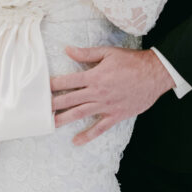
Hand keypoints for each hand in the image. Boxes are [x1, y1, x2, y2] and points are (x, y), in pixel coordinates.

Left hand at [50, 46, 173, 144]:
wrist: (154, 74)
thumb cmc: (131, 61)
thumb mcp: (108, 53)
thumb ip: (87, 54)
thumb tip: (67, 50)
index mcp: (94, 76)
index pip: (68, 81)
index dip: (53, 85)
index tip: (40, 89)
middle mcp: (97, 93)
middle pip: (70, 99)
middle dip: (53, 105)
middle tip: (38, 111)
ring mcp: (106, 106)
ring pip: (81, 114)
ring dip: (64, 120)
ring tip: (50, 125)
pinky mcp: (116, 115)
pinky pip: (100, 128)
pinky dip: (88, 135)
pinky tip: (76, 141)